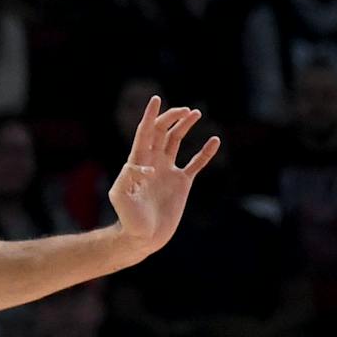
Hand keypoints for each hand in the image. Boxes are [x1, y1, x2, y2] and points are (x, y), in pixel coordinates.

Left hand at [108, 96, 220, 258]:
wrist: (142, 236)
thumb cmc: (128, 218)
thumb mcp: (122, 197)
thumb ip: (128, 179)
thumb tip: (142, 166)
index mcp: (137, 161)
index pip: (145, 132)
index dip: (150, 116)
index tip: (156, 99)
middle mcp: (153, 162)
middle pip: (162, 132)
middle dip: (171, 118)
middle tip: (185, 110)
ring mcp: (167, 171)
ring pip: (176, 142)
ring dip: (184, 127)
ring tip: (195, 113)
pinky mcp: (181, 183)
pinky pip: (195, 164)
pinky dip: (205, 152)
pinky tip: (214, 141)